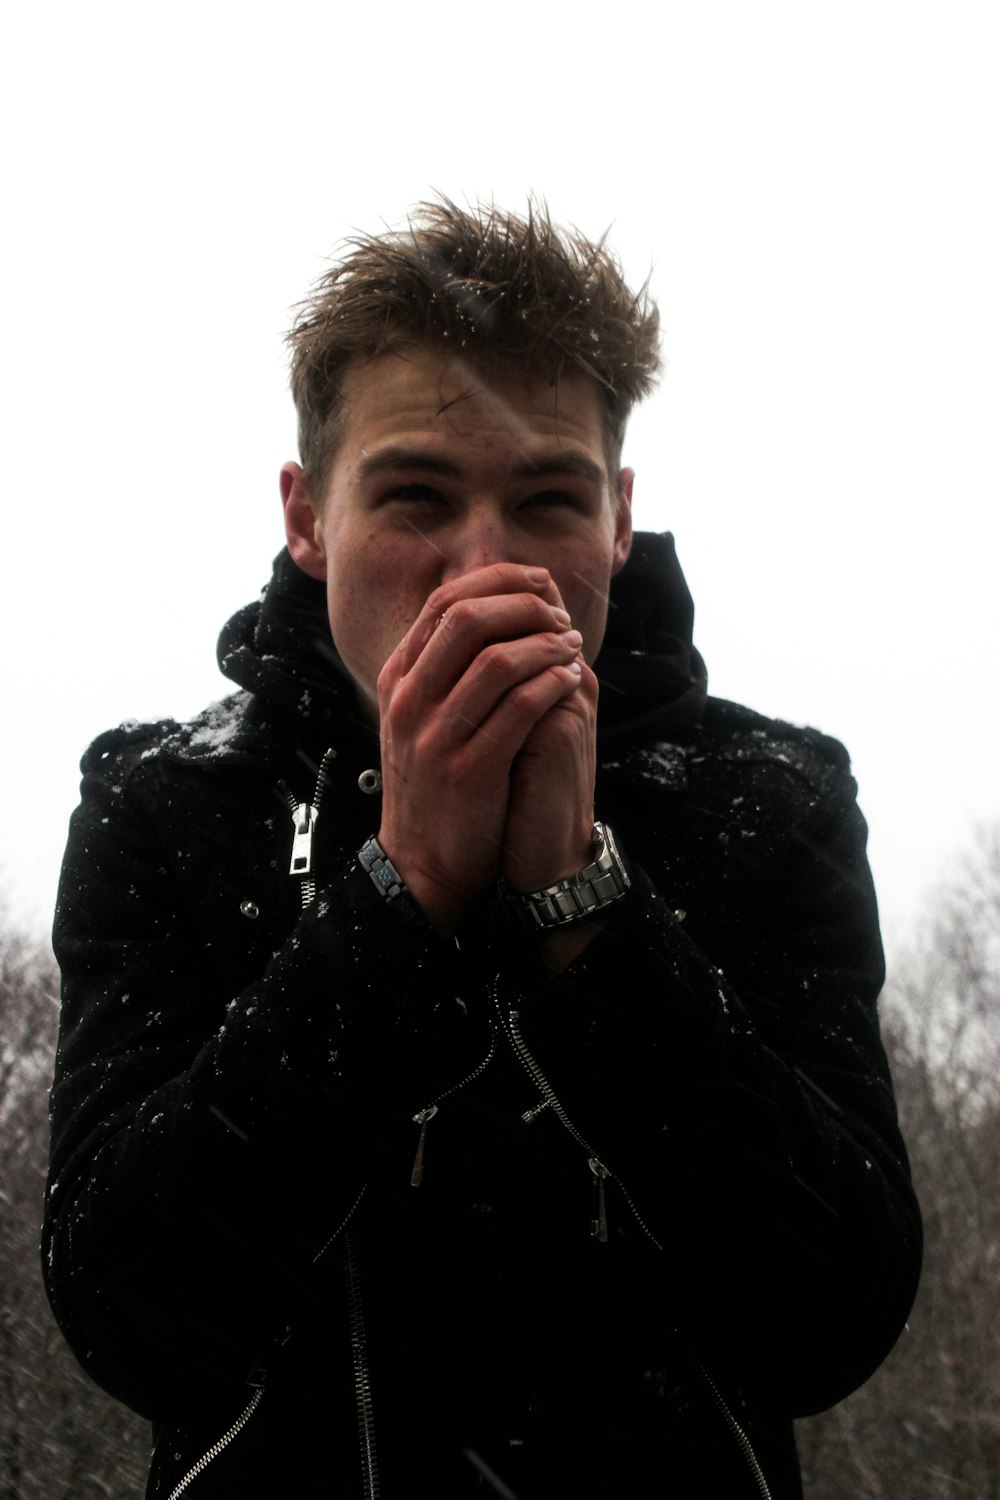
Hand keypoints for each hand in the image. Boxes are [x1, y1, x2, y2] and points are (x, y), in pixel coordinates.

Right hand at [376, 564, 584, 932]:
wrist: (421, 862)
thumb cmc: (434, 783)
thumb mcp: (421, 718)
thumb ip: (444, 667)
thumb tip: (488, 607)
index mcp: (398, 678)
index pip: (443, 602)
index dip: (497, 581)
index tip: (538, 582)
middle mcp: (409, 699)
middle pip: (468, 618)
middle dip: (525, 606)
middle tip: (560, 615)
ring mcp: (435, 735)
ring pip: (498, 660)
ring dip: (548, 645)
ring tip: (573, 647)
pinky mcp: (469, 769)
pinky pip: (520, 708)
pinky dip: (553, 684)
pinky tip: (572, 681)